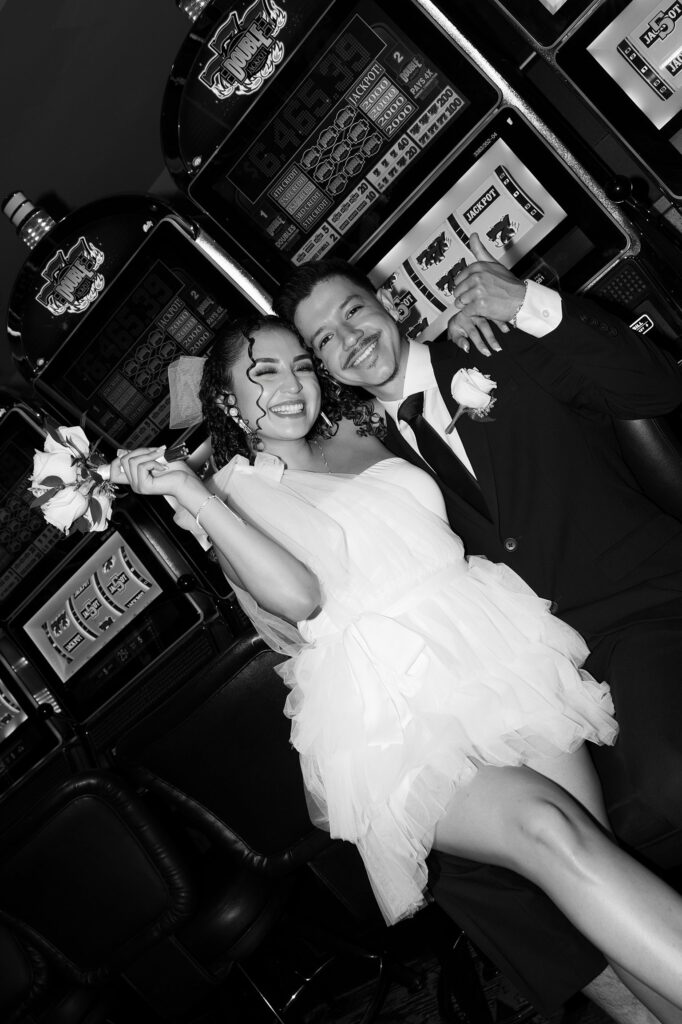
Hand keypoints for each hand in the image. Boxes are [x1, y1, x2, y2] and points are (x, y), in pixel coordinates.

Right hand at [116, 447, 198, 498]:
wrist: (187, 480)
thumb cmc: (175, 470)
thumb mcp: (153, 458)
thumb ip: (137, 455)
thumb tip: (120, 451)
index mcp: (135, 478)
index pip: (112, 473)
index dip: (114, 461)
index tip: (126, 453)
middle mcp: (134, 484)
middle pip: (123, 460)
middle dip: (140, 451)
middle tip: (156, 452)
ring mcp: (138, 486)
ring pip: (132, 461)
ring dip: (149, 455)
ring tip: (161, 458)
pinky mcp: (143, 486)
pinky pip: (141, 466)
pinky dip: (154, 462)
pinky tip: (163, 467)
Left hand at [447, 311, 507, 355]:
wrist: (458, 318)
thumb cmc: (457, 328)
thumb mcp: (454, 334)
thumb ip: (459, 341)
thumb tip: (466, 348)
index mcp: (463, 318)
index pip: (473, 332)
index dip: (479, 343)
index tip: (486, 352)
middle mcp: (473, 313)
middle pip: (483, 326)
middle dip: (491, 338)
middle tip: (497, 349)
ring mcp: (481, 311)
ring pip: (491, 320)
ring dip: (498, 329)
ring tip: (503, 340)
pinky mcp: (487, 310)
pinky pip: (495, 316)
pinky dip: (502, 323)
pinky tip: (506, 330)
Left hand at [448, 233, 525, 354]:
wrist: (522, 300)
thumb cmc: (510, 285)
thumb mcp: (495, 264)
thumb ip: (481, 251)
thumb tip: (473, 236)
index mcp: (478, 266)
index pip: (458, 279)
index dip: (466, 287)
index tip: (475, 288)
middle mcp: (477, 277)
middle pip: (457, 291)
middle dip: (466, 297)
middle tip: (480, 297)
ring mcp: (478, 291)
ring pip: (460, 302)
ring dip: (469, 306)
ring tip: (482, 303)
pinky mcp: (479, 305)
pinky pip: (466, 312)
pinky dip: (473, 314)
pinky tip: (483, 310)